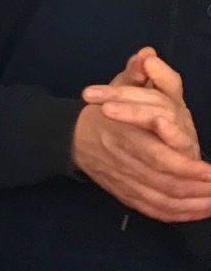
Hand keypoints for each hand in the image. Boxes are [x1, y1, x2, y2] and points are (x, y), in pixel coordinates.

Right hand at [73, 52, 210, 221]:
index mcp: (126, 137)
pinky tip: (199, 212)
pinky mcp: (125, 194)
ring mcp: (125, 181)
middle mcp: (125, 163)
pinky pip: (153, 210)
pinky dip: (178, 214)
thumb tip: (147, 56)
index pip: (160, 158)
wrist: (73, 139)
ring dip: (193, 205)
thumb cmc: (105, 109)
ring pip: (162, 201)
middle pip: (165, 184)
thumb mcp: (120, 85)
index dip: (189, 168)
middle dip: (198, 189)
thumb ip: (137, 73)